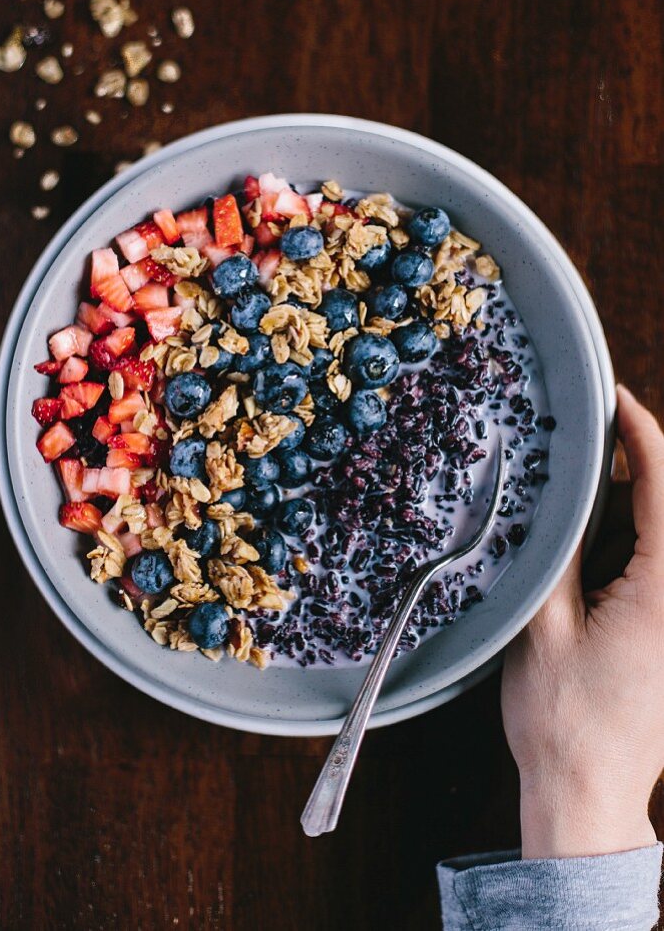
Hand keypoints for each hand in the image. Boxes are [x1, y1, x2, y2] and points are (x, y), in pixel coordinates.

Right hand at [501, 385, 663, 858]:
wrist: (587, 796)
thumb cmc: (562, 722)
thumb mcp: (542, 625)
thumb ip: (559, 550)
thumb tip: (559, 493)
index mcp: (663, 595)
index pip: (663, 490)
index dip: (643, 433)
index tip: (616, 397)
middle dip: (631, 473)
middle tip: (581, 460)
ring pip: (661, 538)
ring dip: (628, 515)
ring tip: (579, 526)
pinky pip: (658, 569)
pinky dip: (631, 548)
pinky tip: (594, 563)